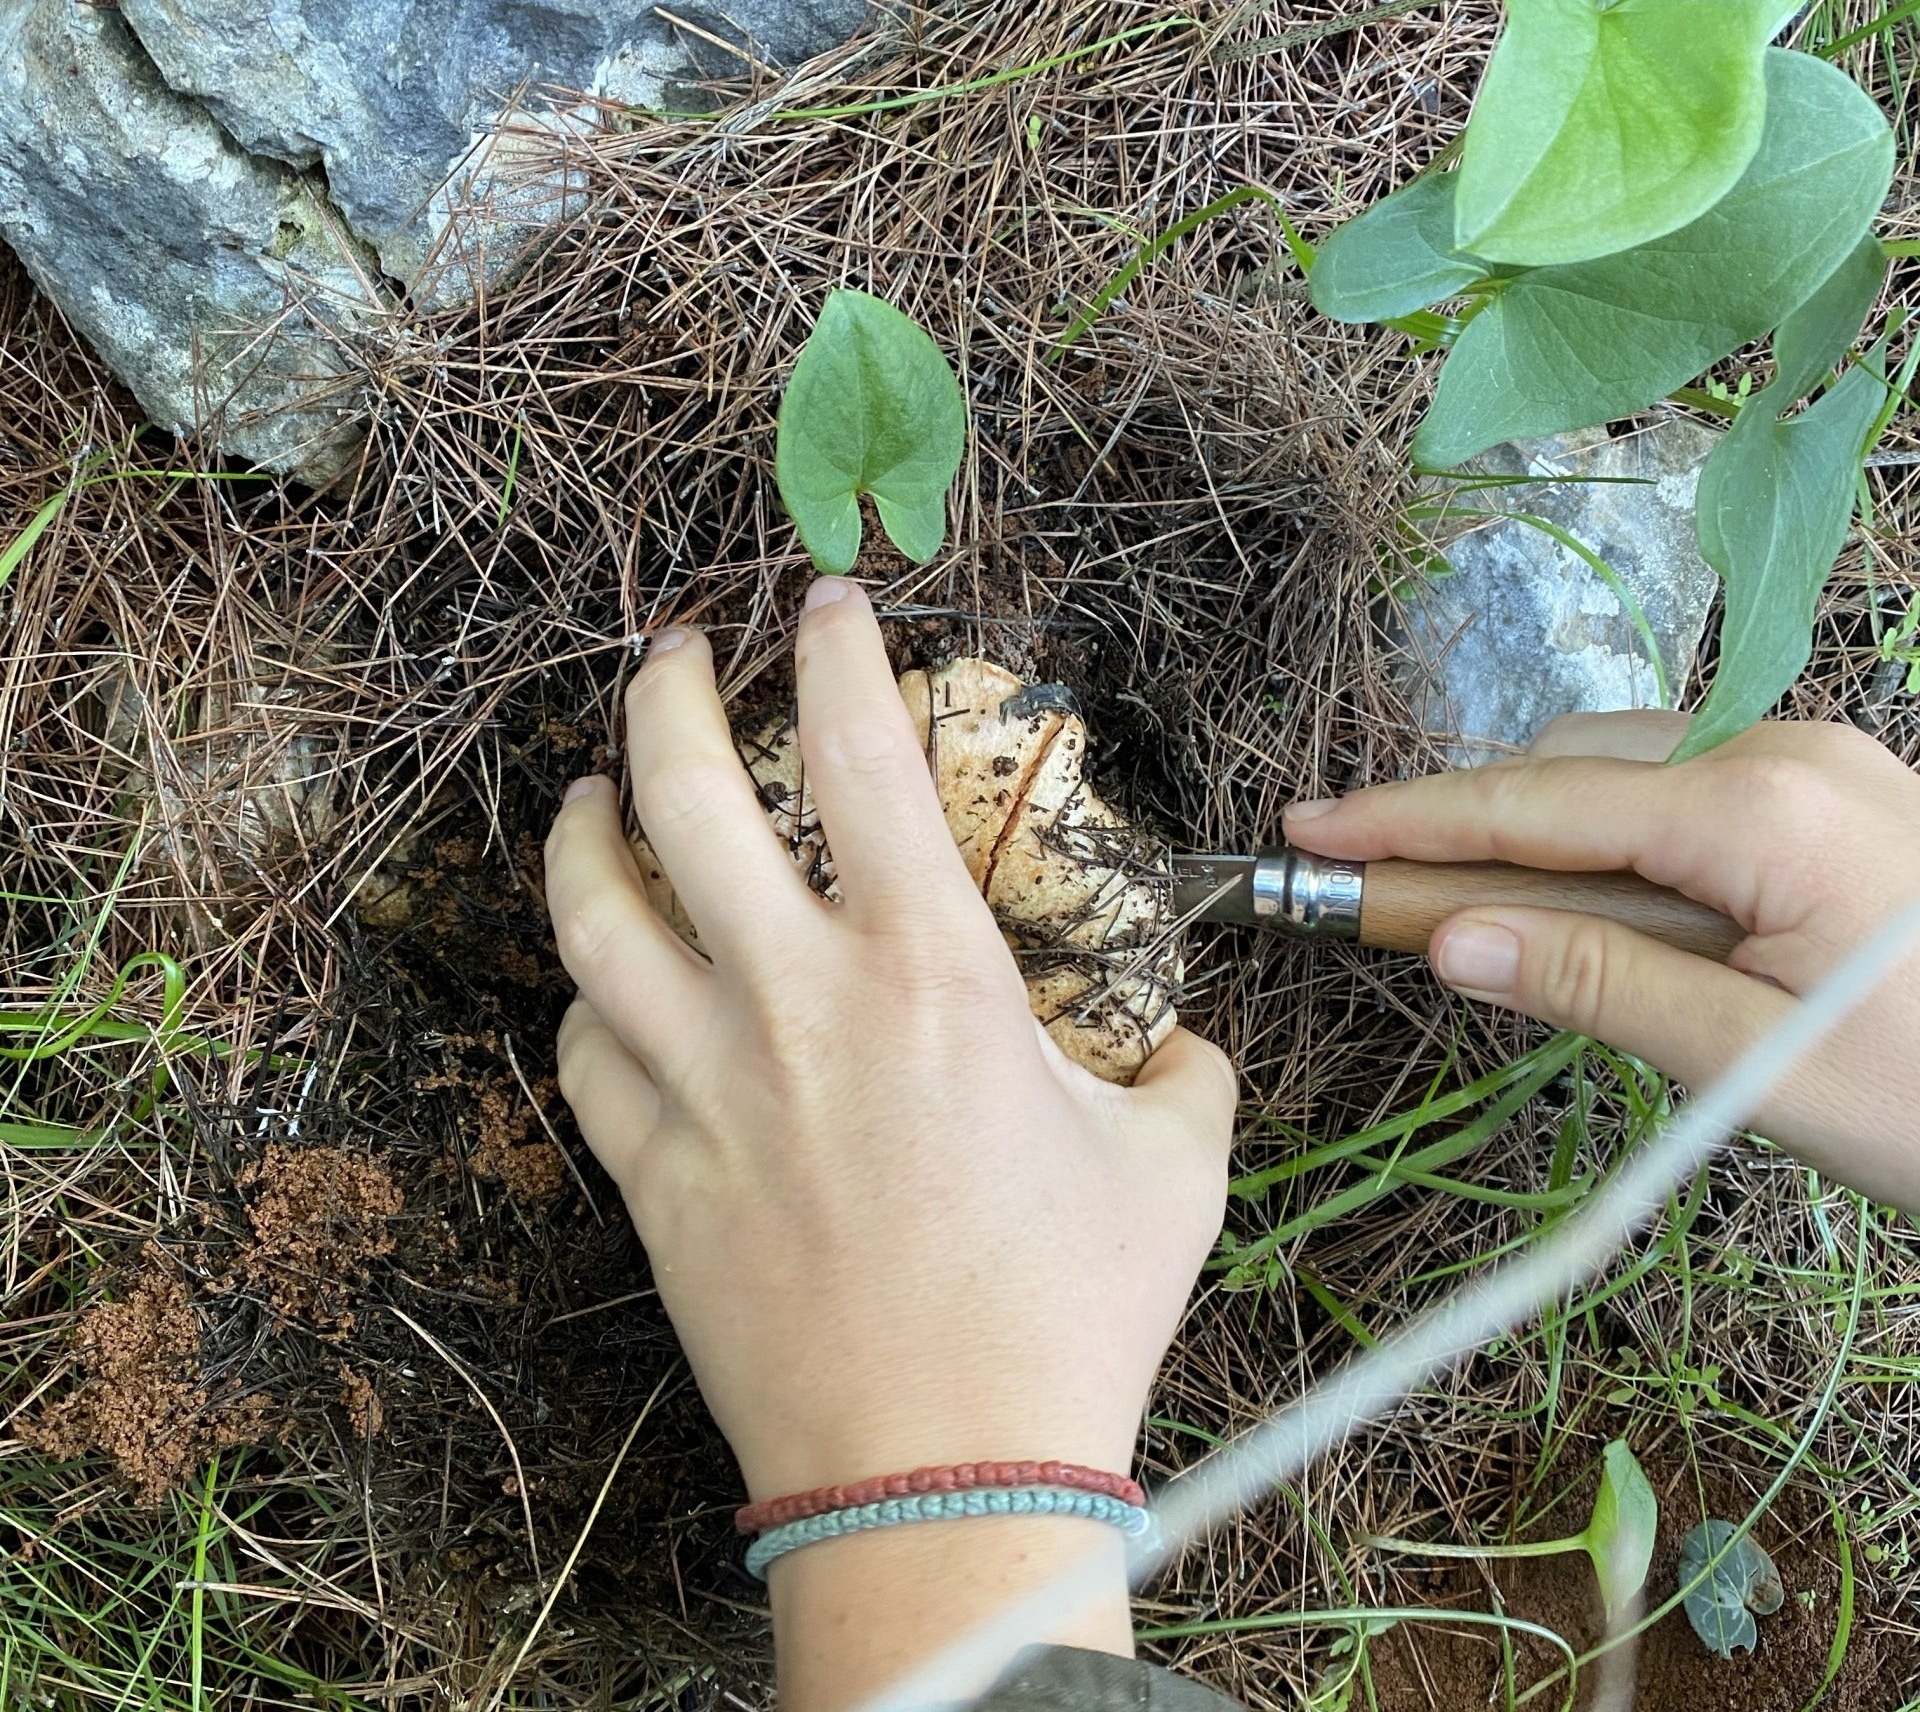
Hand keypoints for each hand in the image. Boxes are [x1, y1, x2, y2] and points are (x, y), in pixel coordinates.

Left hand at [543, 580, 1235, 1705]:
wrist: (940, 1474)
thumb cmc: (1066, 1314)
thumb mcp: (1175, 1168)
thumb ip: (1183, 1075)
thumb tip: (1179, 1051)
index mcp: (927, 972)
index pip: (860, 753)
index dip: (835, 652)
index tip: (824, 601)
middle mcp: (793, 1001)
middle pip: (681, 793)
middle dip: (665, 691)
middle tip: (673, 648)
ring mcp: (702, 1086)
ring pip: (591, 915)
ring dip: (581, 830)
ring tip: (589, 792)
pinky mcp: (650, 1175)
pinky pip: (583, 1056)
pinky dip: (588, 1003)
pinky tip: (605, 989)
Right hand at [1282, 712, 1919, 1210]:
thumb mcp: (1754, 1066)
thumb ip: (1595, 986)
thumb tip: (1449, 941)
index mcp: (1759, 806)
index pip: (1533, 806)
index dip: (1405, 822)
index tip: (1304, 832)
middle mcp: (1786, 750)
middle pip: (1571, 767)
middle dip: (1464, 824)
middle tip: (1375, 897)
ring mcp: (1822, 762)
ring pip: (1626, 771)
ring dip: (1539, 834)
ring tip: (1486, 921)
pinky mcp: (1839, 794)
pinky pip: (1686, 790)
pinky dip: (1613, 840)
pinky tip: (1600, 909)